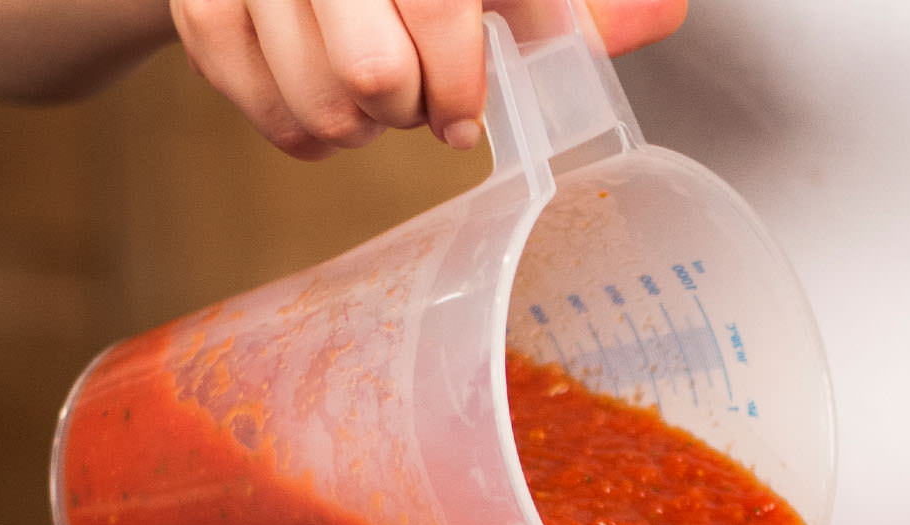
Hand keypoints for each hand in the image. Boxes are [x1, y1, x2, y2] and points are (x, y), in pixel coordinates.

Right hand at [170, 0, 685, 159]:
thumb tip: (661, 19)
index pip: (436, 6)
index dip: (459, 81)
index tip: (463, 113)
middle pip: (368, 72)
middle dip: (407, 111)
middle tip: (416, 98)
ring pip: (312, 97)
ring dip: (353, 128)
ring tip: (371, 99)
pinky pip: (248, 92)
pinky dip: (291, 122)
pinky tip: (319, 103)